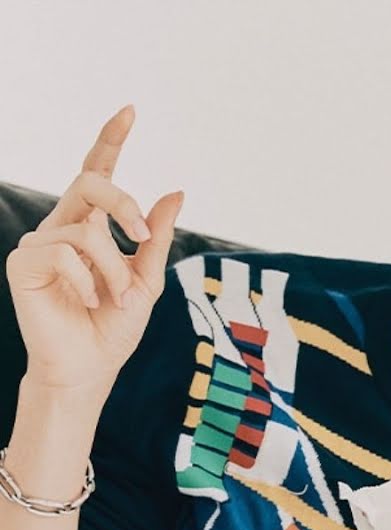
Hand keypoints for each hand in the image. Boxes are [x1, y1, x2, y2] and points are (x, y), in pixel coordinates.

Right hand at [6, 104, 184, 396]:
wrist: (90, 367)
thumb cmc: (115, 327)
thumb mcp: (147, 280)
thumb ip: (156, 237)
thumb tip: (176, 191)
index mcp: (91, 225)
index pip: (97, 172)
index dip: (110, 140)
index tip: (130, 110)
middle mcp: (62, 225)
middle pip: (91, 182)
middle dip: (124, 204)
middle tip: (141, 236)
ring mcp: (40, 242)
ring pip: (87, 228)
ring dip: (115, 268)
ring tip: (117, 299)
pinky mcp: (23, 263)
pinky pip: (64, 251)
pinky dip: (89, 280)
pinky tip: (91, 302)